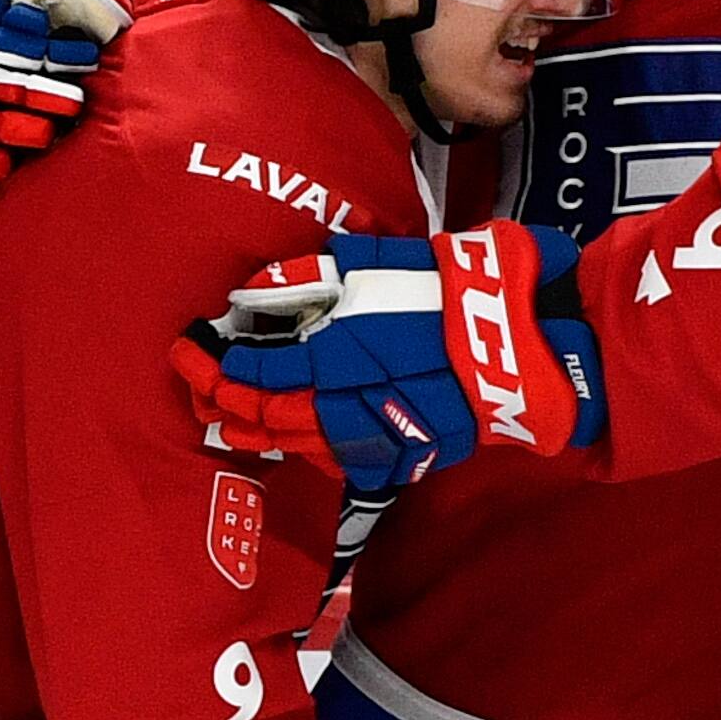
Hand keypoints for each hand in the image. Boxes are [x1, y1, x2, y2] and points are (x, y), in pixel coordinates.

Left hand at [175, 220, 601, 498]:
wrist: (531, 343)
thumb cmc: (458, 289)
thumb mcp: (383, 262)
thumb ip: (315, 276)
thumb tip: (256, 290)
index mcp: (337, 355)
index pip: (254, 375)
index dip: (213, 367)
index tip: (188, 351)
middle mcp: (350, 404)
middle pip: (269, 419)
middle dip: (227, 407)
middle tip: (200, 390)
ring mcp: (382, 435)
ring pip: (303, 445)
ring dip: (263, 434)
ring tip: (236, 422)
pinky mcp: (412, 451)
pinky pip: (348, 457)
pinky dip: (315, 448)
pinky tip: (301, 437)